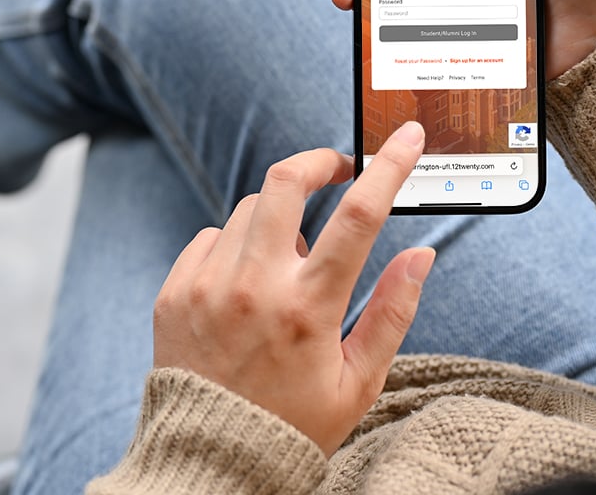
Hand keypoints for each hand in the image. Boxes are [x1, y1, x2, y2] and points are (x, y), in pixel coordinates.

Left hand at [151, 122, 436, 456]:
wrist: (210, 457)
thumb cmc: (293, 423)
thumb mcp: (359, 381)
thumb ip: (392, 311)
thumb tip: (422, 253)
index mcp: (308, 308)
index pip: (358, 216)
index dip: (387, 167)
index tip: (405, 138)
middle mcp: (253, 287)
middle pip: (285, 182)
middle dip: (317, 162)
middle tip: (336, 169)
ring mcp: (206, 285)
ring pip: (248, 211)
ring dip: (276, 220)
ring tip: (289, 264)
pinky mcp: (173, 291)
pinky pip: (208, 238)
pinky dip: (233, 247)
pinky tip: (245, 284)